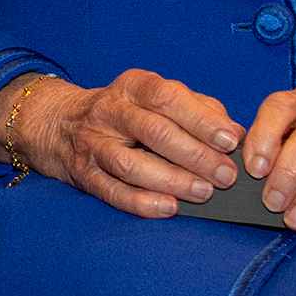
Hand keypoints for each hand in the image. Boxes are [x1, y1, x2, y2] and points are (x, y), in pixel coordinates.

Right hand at [3, 69, 243, 218]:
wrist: (59, 123)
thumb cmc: (126, 112)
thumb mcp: (156, 98)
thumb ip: (198, 108)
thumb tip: (236, 133)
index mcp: (133, 87)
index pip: (166, 97)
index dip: (200, 120)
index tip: (230, 141)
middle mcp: (109, 111)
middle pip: (153, 131)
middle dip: (195, 155)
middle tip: (226, 176)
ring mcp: (92, 143)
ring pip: (131, 163)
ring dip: (171, 180)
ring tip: (204, 192)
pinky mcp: (83, 173)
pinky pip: (111, 190)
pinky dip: (141, 202)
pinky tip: (169, 208)